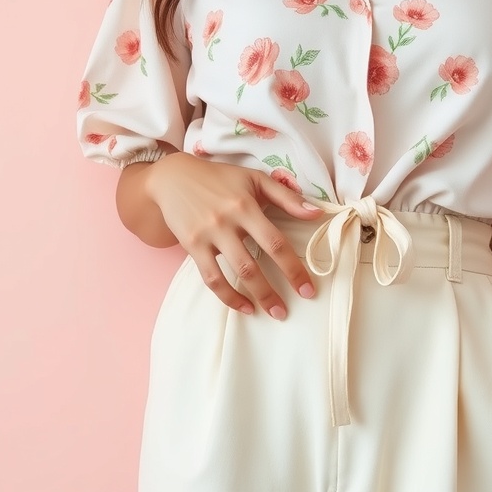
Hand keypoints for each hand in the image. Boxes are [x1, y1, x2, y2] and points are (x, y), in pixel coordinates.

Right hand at [143, 152, 323, 319]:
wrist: (174, 178)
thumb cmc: (220, 178)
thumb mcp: (255, 179)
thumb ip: (287, 196)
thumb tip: (317, 213)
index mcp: (245, 205)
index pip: (275, 242)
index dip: (293, 268)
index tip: (308, 288)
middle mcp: (226, 222)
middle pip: (253, 265)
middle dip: (273, 292)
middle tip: (288, 311)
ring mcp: (207, 236)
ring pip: (233, 273)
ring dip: (254, 297)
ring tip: (271, 313)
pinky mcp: (191, 246)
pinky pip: (210, 278)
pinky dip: (227, 296)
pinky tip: (244, 307)